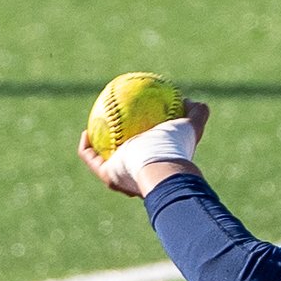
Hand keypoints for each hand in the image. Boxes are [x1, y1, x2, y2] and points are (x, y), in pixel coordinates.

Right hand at [76, 99, 210, 194]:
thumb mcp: (190, 127)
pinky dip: (86, 147)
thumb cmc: (175, 146)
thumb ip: (195, 114)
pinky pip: (91, 160)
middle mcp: (138, 176)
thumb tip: (193, 101)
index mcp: (157, 164)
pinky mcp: (109, 176)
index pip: (148, 154)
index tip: (137, 126)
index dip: (142, 142)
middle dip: (116, 149)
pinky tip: (85, 132)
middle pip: (125, 162)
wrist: (161, 166)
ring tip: (92, 129)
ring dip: (96, 148)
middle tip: (111, 127)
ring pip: (103, 163)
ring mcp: (122, 178)